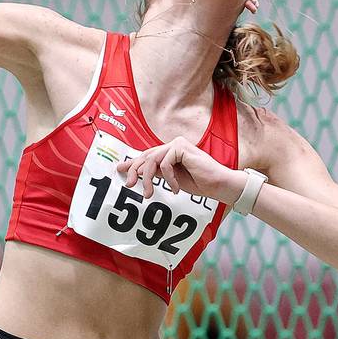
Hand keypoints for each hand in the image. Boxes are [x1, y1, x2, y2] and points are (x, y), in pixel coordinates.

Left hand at [117, 136, 247, 204]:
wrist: (218, 185)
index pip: (147, 156)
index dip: (132, 163)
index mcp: (170, 152)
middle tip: (128, 185)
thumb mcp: (171, 179)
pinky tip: (176, 188)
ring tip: (148, 194)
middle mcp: (173, 145)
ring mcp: (177, 144)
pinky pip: (164, 164)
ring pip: (151, 160)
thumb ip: (155, 173)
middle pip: (145, 156)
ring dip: (147, 179)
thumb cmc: (199, 183)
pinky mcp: (181, 147)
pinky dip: (168, 178)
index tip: (119, 169)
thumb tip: (136, 172)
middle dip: (134, 171)